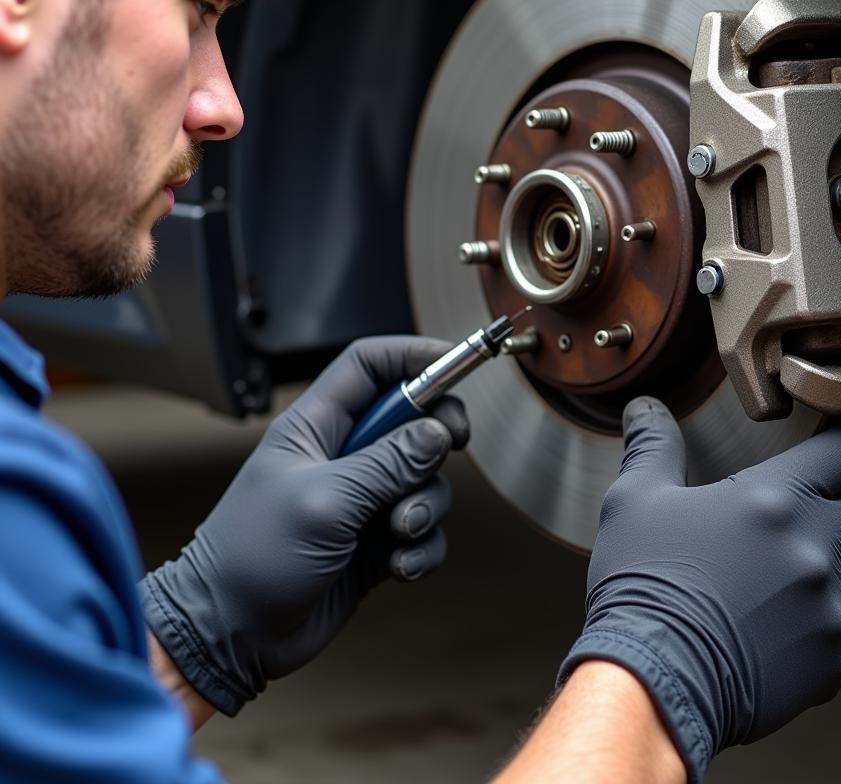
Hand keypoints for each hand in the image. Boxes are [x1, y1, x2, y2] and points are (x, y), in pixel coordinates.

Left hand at [141, 336, 468, 715]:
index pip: (370, 366)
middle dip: (438, 433)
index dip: (414, 355)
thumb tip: (438, 434)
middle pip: (411, 418)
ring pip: (424, 479)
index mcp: (315, 426)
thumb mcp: (324, 501)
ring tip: (399, 532)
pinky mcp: (375, 544)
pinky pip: (423, 531)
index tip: (459, 364)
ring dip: (426, 505)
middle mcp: (342, 456)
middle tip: (452, 446)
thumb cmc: (253, 558)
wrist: (230, 636)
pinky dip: (423, 548)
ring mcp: (361, 501)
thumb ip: (386, 463)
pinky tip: (399, 568)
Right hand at [559, 398, 840, 783]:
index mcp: (774, 498)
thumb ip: (654, 446)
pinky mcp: (834, 658)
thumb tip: (646, 408)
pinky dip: (826, 613)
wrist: (654, 680)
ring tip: (807, 556)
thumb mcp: (635, 501)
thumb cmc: (643, 583)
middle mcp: (816, 547)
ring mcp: (831, 606)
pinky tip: (783, 617)